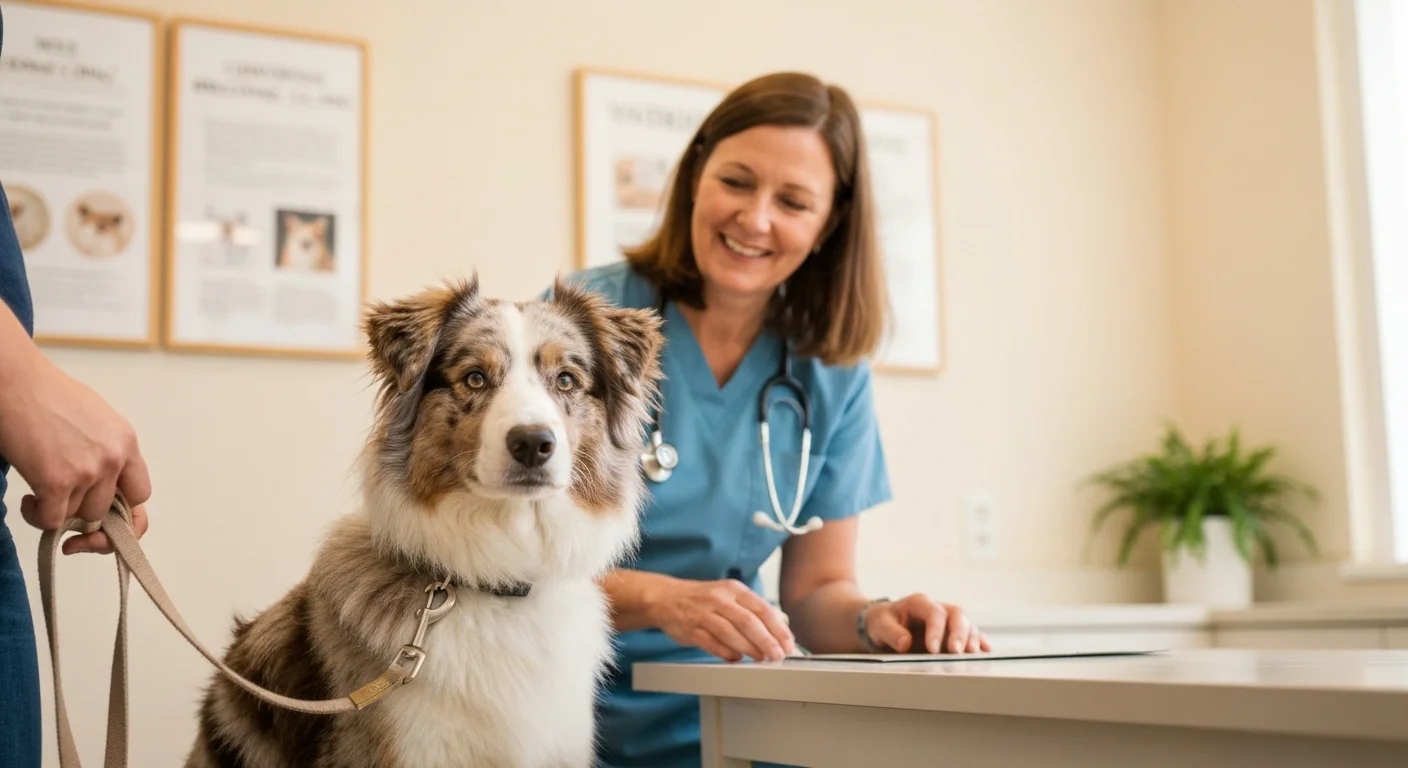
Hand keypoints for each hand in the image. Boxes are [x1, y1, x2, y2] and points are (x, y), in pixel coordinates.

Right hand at [0, 351, 151, 553]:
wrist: (18, 383)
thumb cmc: (51, 396)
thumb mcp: (98, 420)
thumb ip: (107, 450)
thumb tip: (104, 481)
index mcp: (126, 443)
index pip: (140, 493)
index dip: (119, 505)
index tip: (99, 504)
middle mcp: (113, 459)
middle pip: (106, 510)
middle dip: (82, 509)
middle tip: (61, 497)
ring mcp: (87, 472)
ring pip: (78, 516)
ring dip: (57, 510)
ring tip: (40, 491)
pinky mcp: (56, 481)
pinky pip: (52, 520)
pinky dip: (38, 517)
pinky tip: (30, 500)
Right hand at [649, 577, 796, 662]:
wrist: (667, 598)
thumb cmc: (704, 599)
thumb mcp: (728, 595)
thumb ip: (751, 609)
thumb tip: (779, 629)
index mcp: (733, 589)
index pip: (761, 608)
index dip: (777, 628)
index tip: (788, 643)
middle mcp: (719, 599)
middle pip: (748, 621)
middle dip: (767, 641)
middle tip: (778, 655)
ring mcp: (704, 614)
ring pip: (730, 633)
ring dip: (749, 648)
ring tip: (762, 659)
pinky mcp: (691, 629)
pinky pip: (711, 643)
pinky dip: (726, 652)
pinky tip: (736, 658)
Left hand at [863, 594, 989, 653]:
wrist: (887, 623)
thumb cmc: (883, 622)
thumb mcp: (879, 625)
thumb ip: (891, 633)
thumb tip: (905, 643)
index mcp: (920, 603)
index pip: (933, 612)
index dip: (936, 630)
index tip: (933, 649)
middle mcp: (939, 608)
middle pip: (956, 615)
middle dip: (958, 633)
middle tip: (956, 652)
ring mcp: (949, 619)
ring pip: (968, 624)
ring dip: (971, 639)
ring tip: (972, 655)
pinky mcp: (955, 632)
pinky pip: (972, 634)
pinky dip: (980, 641)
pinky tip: (986, 651)